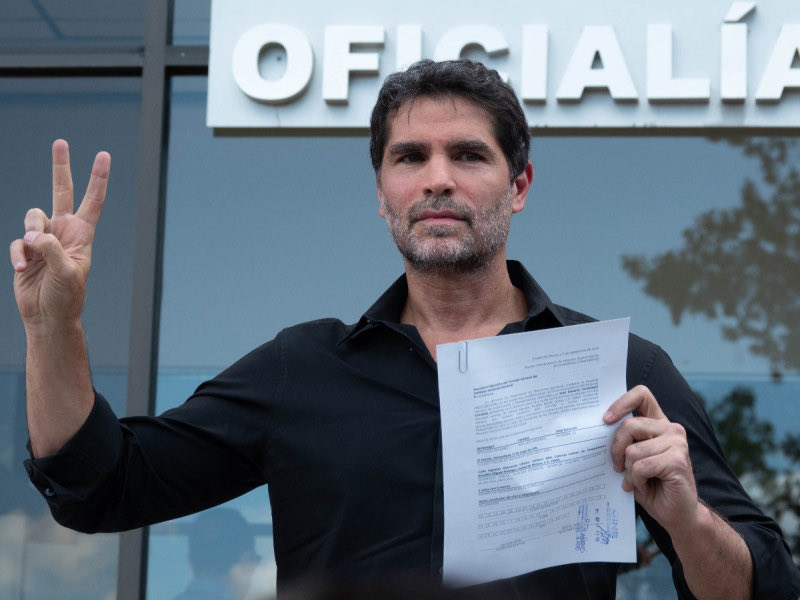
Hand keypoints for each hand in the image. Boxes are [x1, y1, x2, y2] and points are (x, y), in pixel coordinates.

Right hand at [9, 140, 109, 327]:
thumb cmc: (66, 296)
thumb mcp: (67, 273)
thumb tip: (35, 234)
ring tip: (34, 255)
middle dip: (60, 167)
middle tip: (60, 142)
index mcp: (82, 234)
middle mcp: (63, 231)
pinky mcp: (26, 249)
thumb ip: (52, 249)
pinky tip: (23, 268)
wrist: (47, 316)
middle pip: (61, 191)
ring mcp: (43, 239)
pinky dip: (19, 254)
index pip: (93, 201)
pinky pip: (18, 241)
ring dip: (31, 233)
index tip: (103, 156)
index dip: (98, 178)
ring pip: (32, 216)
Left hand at [604, 385, 699, 534]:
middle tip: (616, 467)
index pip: (641, 395)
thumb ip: (623, 442)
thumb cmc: (652, 486)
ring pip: (633, 450)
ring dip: (628, 471)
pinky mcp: (678, 460)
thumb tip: (598, 430)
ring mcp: (677, 443)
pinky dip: (636, 480)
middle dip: (616, 450)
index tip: (606, 419)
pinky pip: (641, 466)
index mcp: (658, 424)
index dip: (621, 402)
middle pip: (629, 425)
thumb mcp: (632, 459)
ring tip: (636, 480)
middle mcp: (670, 428)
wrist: (677, 514)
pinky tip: (645, 486)